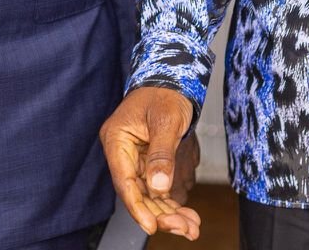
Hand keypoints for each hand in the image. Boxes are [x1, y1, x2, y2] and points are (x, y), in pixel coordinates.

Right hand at [99, 86, 200, 239]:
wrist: (172, 80)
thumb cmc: (165, 93)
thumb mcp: (166, 120)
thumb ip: (161, 154)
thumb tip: (159, 186)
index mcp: (117, 139)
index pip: (124, 181)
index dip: (138, 206)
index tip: (152, 226)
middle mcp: (122, 151)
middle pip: (137, 192)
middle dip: (160, 213)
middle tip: (185, 229)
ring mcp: (134, 158)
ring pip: (148, 194)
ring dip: (168, 212)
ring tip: (191, 227)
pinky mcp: (146, 162)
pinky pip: (156, 188)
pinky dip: (170, 202)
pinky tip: (186, 216)